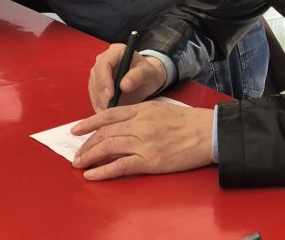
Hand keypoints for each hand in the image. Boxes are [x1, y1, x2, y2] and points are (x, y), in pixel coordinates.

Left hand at [71, 102, 213, 179]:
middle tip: (77, 154)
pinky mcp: (149, 161)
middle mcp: (139, 124)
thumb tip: (122, 124)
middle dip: (87, 144)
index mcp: (143, 109)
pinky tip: (92, 175)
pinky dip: (103, 171)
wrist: (208, 133)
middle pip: (105, 133)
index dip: (89, 123)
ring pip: (108, 148)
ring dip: (90, 157)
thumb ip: (142, 114)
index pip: (108, 115)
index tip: (76, 130)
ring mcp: (143, 143)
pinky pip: (120, 166)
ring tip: (79, 164)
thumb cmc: (189, 122)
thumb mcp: (162, 109)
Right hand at [88, 44, 167, 111]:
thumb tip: (124, 85)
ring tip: (107, 113)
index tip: (110, 95)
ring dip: (98, 101)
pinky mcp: (97, 84)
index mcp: (116, 51)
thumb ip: (138, 76)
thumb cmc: (148, 73)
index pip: (104, 64)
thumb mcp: (148, 73)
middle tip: (108, 108)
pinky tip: (104, 113)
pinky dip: (98, 104)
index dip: (105, 80)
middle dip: (101, 93)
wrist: (147, 79)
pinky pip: (94, 94)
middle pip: (96, 76)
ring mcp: (99, 72)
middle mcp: (104, 60)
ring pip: (93, 87)